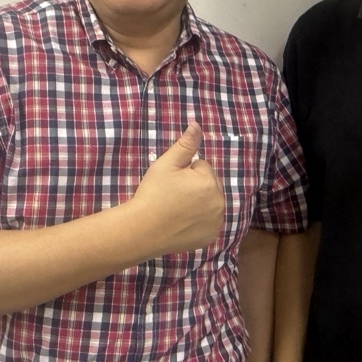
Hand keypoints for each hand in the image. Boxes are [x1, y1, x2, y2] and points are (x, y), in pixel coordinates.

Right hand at [130, 123, 224, 254]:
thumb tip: (196, 125)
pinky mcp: (212, 236)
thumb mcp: (166, 164)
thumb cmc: (153, 194)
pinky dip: (200, 221)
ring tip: (177, 210)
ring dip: (199, 203)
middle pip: (208, 185)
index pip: (202, 167)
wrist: (142, 229)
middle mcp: (219, 201)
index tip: (172, 183)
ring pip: (210, 202)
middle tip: (173, 196)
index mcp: (209, 181)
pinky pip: (210, 221)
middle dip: (194, 186)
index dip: (185, 172)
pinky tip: (184, 223)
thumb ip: (185, 144)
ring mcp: (217, 221)